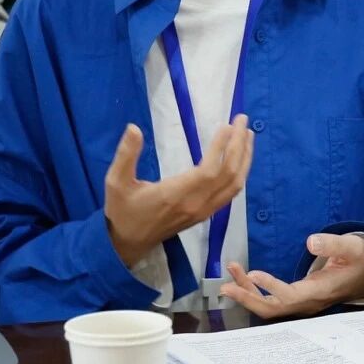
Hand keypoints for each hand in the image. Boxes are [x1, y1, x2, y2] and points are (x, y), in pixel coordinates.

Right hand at [104, 115, 253, 266]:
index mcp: (175, 194)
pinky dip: (240, 173)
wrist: (128, 243)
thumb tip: (133, 128)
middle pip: (228, 174)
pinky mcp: (205, 214)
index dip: (221, 148)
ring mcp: (203, 211)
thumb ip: (125, 154)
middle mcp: (195, 204)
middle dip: (239, 145)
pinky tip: (240, 159)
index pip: (209, 170)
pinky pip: (230, 193)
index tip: (227, 125)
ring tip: (247, 135)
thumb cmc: (122, 210)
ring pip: (235, 185)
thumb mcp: (116, 181)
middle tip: (242, 120)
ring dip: (244, 159)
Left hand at [218, 233, 363, 318]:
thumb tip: (311, 241)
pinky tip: (242, 277)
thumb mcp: (352, 247)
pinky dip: (255, 291)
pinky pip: (272, 301)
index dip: (271, 287)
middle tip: (226, 286)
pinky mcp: (297, 299)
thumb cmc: (360, 260)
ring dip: (247, 293)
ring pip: (270, 306)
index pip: (292, 295)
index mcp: (321, 290)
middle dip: (248, 298)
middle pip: (274, 308)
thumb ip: (333, 244)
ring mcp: (302, 303)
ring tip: (230, 276)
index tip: (253, 274)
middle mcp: (308, 302)